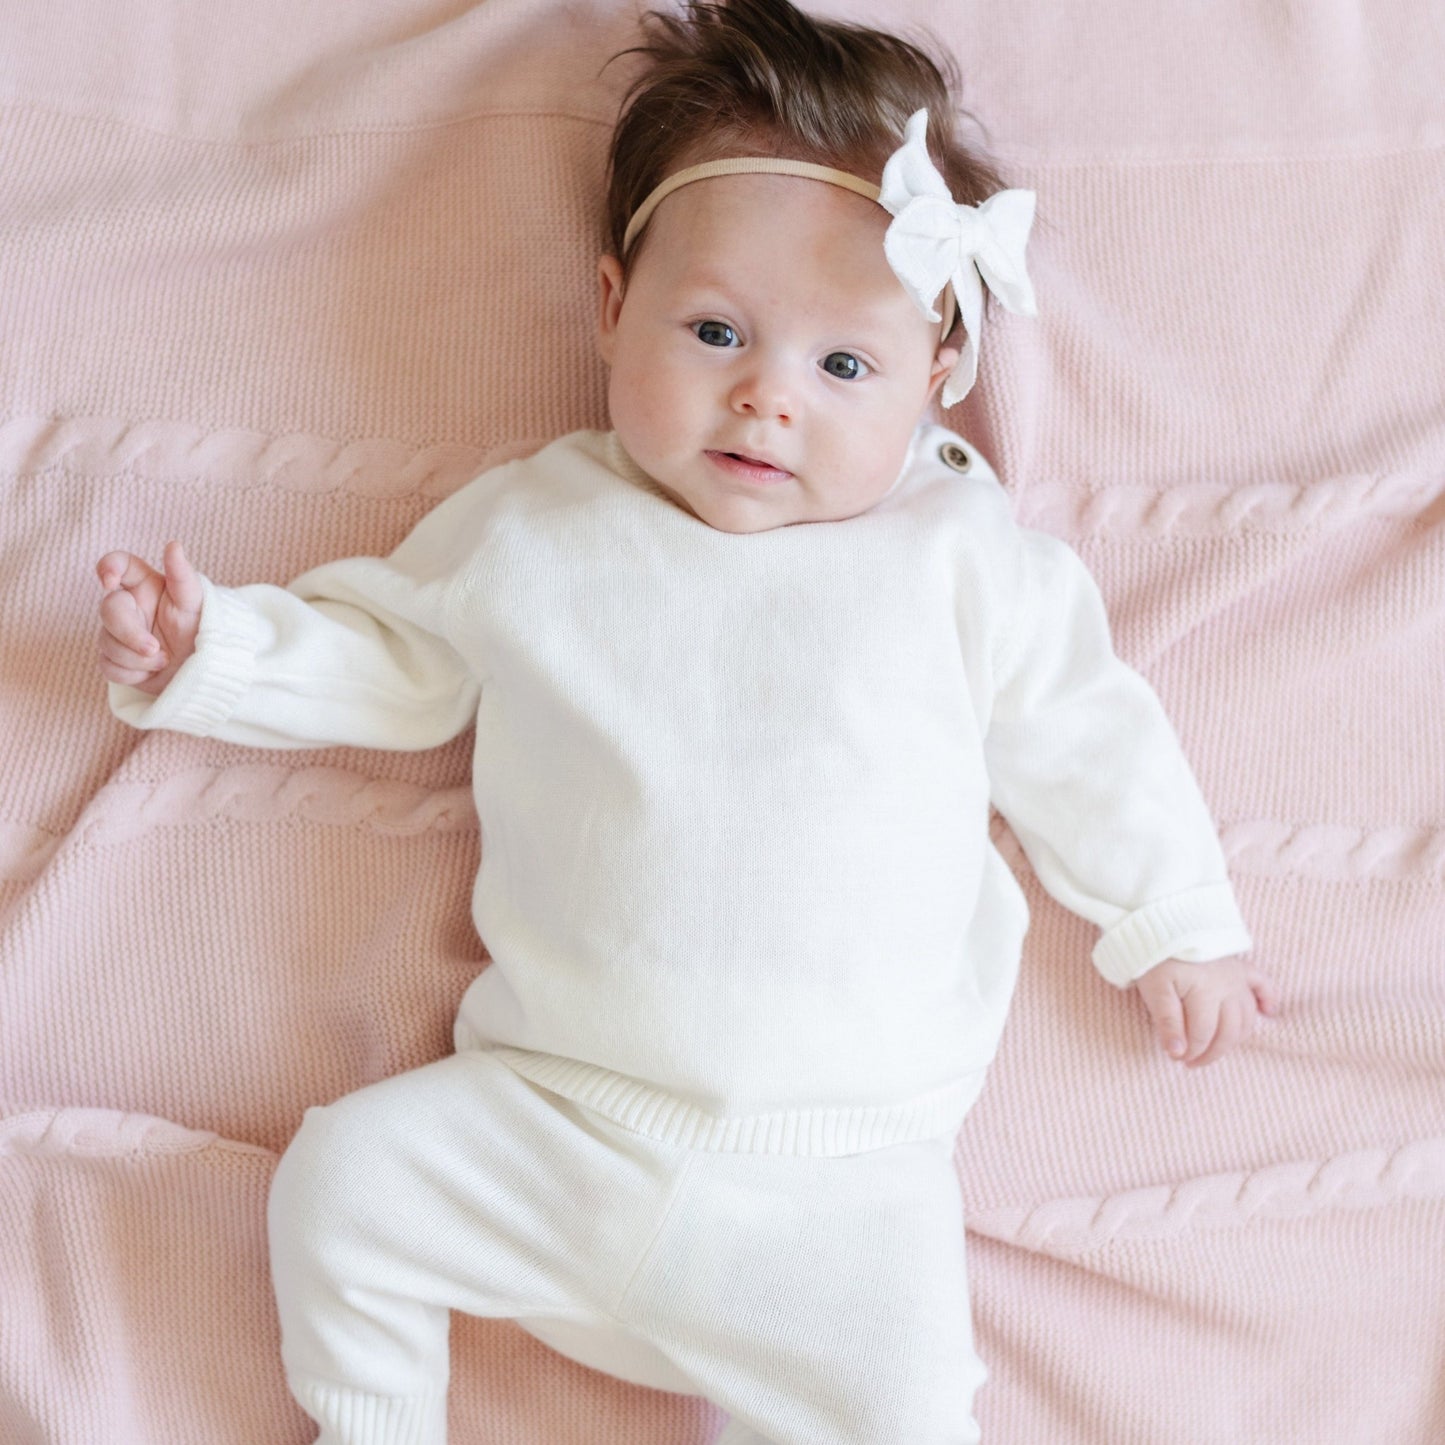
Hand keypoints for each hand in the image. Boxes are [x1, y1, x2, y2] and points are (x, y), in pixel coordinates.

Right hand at [96, 541, 202, 695]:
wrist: (205, 671)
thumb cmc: (204, 630)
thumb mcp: (197, 603)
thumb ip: (182, 575)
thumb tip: (173, 544)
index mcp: (145, 585)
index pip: (118, 563)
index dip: (107, 566)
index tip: (109, 581)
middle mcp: (128, 606)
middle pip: (108, 610)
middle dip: (130, 634)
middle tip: (156, 649)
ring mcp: (118, 633)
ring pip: (106, 642)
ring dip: (137, 658)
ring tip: (165, 660)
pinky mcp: (115, 659)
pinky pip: (108, 666)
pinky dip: (132, 673)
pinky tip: (151, 673)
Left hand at [1133, 956, 1279, 1066]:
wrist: (1162, 924)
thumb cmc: (1154, 958)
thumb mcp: (1153, 990)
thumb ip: (1167, 1022)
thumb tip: (1177, 1053)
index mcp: (1205, 992)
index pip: (1204, 1033)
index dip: (1191, 1051)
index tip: (1177, 1059)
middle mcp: (1228, 986)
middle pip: (1229, 1031)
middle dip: (1212, 1052)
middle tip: (1192, 1062)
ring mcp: (1237, 976)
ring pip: (1247, 1017)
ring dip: (1235, 1037)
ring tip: (1216, 1049)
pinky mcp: (1241, 966)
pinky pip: (1263, 983)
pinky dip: (1269, 998)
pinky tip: (1268, 1012)